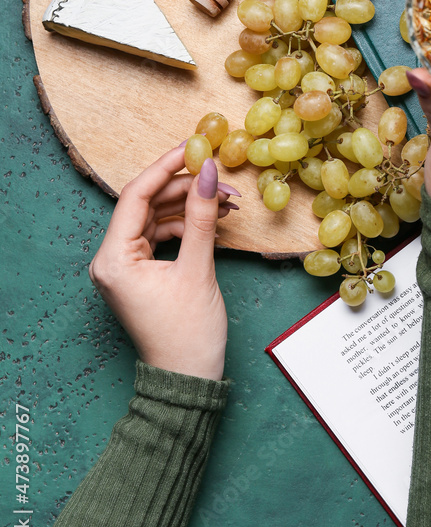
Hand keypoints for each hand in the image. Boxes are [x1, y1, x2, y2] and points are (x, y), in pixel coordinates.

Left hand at [89, 147, 238, 380]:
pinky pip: (159, 236)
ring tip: (225, 201)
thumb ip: (202, 216)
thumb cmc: (188, 334)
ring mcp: (123, 268)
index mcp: (113, 259)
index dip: (166, 167)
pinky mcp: (138, 274)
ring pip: (155, 218)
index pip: (136, 196)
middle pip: (146, 205)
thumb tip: (208, 173)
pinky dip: (185, 226)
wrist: (188, 379)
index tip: (193, 147)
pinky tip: (212, 220)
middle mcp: (110, 260)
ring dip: (189, 206)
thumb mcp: (198, 269)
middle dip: (185, 188)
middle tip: (220, 177)